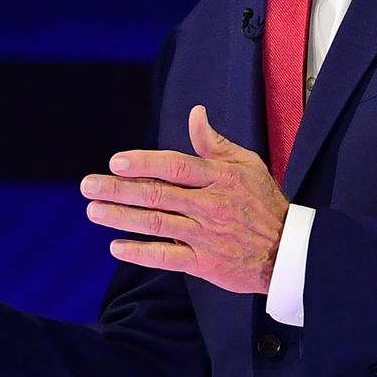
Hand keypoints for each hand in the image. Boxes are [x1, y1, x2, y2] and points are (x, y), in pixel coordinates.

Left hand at [81, 105, 288, 293]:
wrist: (289, 251)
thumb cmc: (264, 202)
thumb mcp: (247, 165)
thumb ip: (214, 143)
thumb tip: (195, 113)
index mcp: (219, 178)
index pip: (175, 167)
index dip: (144, 164)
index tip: (115, 162)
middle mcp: (210, 205)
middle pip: (158, 195)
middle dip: (119, 190)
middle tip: (87, 186)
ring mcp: (206, 235)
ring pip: (157, 225)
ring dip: (122, 218)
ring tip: (93, 211)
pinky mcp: (205, 263)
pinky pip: (168, 258)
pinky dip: (141, 253)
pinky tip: (116, 247)